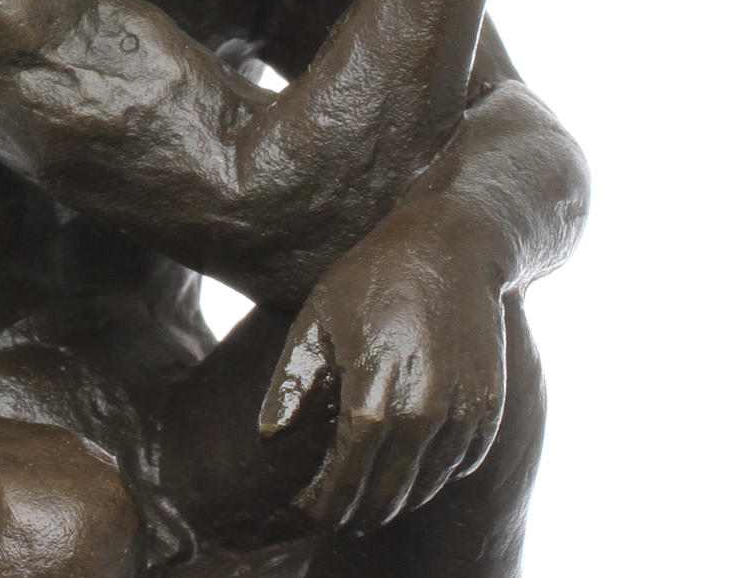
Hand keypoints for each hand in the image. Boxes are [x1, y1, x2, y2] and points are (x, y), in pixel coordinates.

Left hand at [258, 224, 507, 533]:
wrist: (452, 246)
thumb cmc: (372, 278)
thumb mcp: (317, 318)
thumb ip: (292, 384)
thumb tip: (269, 439)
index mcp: (371, 395)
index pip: (345, 479)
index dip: (324, 502)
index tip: (305, 510)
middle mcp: (422, 415)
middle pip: (387, 493)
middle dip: (358, 511)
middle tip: (336, 511)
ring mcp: (461, 413)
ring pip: (426, 485)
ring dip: (396, 497)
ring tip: (370, 496)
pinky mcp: (488, 407)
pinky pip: (461, 463)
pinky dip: (435, 472)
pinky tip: (411, 465)